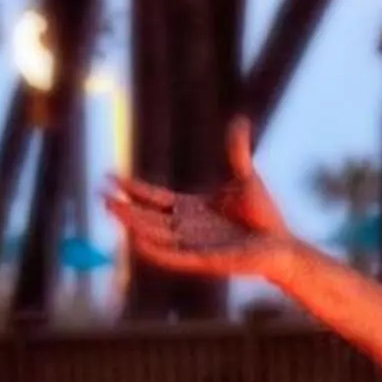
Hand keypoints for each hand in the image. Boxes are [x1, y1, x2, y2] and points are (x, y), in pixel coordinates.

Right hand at [103, 121, 292, 275]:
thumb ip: (237, 150)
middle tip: (100, 194)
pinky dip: (154, 249)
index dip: (134, 188)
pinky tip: (135, 239)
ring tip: (110, 208)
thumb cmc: (264, 216)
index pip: (155, 198)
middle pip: (148, 216)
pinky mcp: (203, 262)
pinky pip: (172, 257)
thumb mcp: (246, 176)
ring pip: (155, 234)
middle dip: (124, 206)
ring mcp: (193, 246)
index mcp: (192, 210)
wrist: (281, 245)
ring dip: (132, 223)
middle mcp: (187, 229)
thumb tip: (240, 120)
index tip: (111, 177)